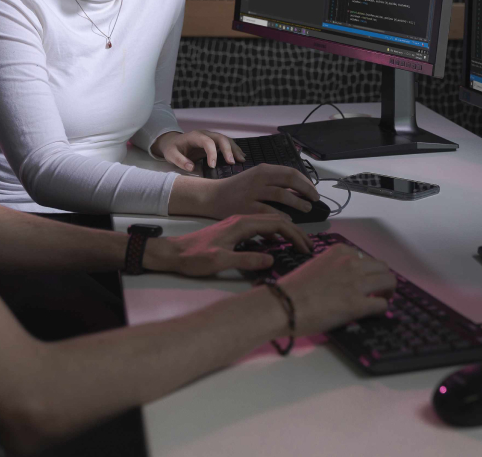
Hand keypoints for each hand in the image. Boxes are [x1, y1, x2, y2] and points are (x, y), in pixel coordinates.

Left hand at [143, 215, 310, 276]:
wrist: (174, 252)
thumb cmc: (195, 257)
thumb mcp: (220, 261)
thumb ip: (246, 260)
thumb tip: (271, 260)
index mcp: (242, 223)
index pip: (277, 224)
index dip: (294, 235)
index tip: (306, 247)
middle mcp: (242, 219)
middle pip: (276, 221)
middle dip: (295, 233)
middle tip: (308, 247)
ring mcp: (238, 224)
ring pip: (269, 223)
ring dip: (285, 232)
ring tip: (297, 244)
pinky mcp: (234, 230)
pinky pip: (260, 228)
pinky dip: (273, 234)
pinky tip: (275, 244)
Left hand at [154, 130, 244, 170]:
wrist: (173, 142)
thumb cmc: (172, 149)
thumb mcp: (171, 155)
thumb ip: (180, 161)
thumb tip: (191, 168)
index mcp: (195, 136)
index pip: (207, 142)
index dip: (212, 153)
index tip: (213, 166)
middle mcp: (205, 134)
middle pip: (220, 138)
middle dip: (228, 150)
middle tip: (232, 162)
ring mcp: (211, 137)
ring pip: (226, 140)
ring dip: (234, 149)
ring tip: (241, 160)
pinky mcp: (214, 142)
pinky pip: (226, 143)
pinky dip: (234, 149)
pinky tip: (241, 156)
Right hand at [170, 164, 320, 219]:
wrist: (212, 196)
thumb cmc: (238, 188)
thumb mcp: (256, 178)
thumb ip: (274, 181)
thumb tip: (300, 189)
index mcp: (263, 170)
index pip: (291, 172)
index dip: (306, 182)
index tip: (314, 191)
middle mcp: (258, 178)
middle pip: (289, 180)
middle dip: (306, 190)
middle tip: (314, 200)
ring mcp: (252, 193)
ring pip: (281, 195)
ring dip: (297, 203)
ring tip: (306, 209)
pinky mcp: (246, 207)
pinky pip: (268, 211)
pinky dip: (281, 215)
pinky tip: (289, 220)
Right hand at [276, 245, 395, 336]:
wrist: (282, 304)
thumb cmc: (292, 288)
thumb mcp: (316, 265)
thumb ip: (334, 267)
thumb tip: (344, 279)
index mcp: (340, 251)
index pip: (366, 257)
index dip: (369, 271)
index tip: (366, 280)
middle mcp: (351, 263)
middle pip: (382, 268)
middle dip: (382, 279)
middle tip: (378, 291)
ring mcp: (356, 283)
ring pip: (389, 282)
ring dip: (387, 292)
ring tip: (381, 300)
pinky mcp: (357, 304)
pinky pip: (382, 304)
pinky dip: (381, 309)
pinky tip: (374, 313)